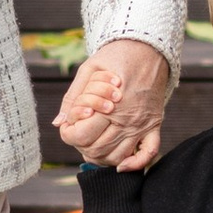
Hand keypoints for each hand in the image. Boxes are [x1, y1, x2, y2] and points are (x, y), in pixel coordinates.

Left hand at [55, 36, 170, 174]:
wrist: (149, 47)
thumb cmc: (116, 56)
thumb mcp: (89, 70)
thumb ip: (72, 98)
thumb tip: (58, 122)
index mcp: (110, 104)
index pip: (82, 136)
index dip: (68, 134)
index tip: (67, 125)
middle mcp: (128, 119)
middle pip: (97, 150)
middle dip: (80, 145)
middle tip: (78, 131)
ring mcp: (143, 124)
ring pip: (118, 157)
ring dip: (101, 157)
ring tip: (92, 143)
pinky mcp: (154, 124)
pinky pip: (149, 153)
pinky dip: (135, 164)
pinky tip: (121, 165)